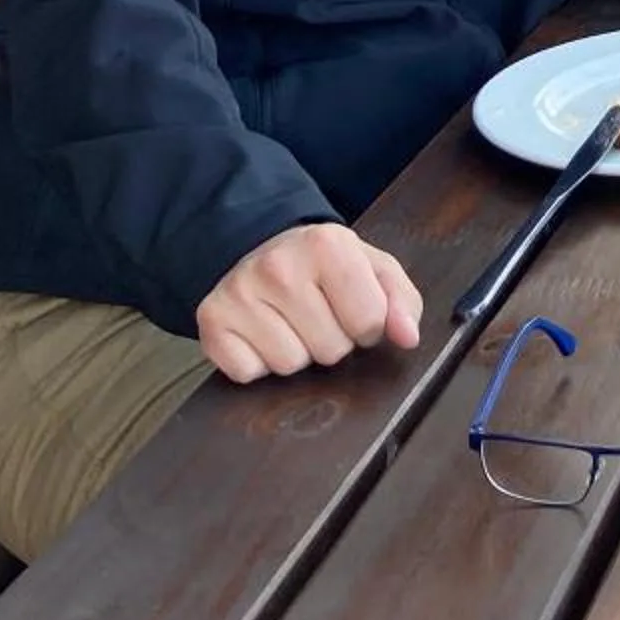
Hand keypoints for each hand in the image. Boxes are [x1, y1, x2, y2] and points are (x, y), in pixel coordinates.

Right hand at [195, 223, 421, 384]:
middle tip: (318, 313)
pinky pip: (250, 374)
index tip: (354, 308)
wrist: (258, 248)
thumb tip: (407, 337)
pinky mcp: (211, 322)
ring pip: (291, 366)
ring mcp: (239, 294)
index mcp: (327, 244)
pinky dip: (258, 362)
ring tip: (291, 321)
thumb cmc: (323, 266)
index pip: (370, 322)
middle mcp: (278, 266)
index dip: (369, 326)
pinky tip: (261, 332)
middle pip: (331, 350)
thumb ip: (401, 301)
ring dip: (298, 352)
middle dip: (333, 340)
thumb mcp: (372, 269)